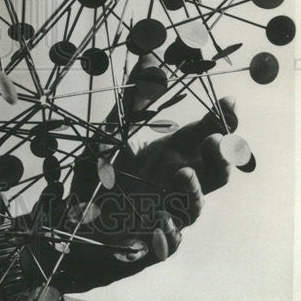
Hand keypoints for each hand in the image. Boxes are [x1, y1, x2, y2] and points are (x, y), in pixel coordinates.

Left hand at [25, 95, 238, 293]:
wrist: (73, 219)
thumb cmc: (100, 172)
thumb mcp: (113, 130)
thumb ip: (135, 98)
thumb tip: (148, 56)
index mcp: (171, 154)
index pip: (206, 135)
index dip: (221, 119)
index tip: (228, 101)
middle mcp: (175, 184)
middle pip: (214, 173)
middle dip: (221, 157)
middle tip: (216, 140)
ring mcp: (167, 213)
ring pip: (195, 208)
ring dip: (193, 192)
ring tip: (183, 174)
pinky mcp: (151, 242)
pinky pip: (169, 244)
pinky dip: (168, 235)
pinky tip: (160, 224)